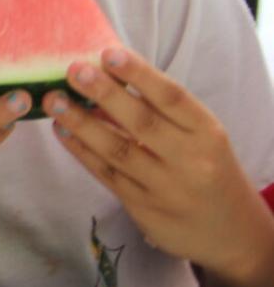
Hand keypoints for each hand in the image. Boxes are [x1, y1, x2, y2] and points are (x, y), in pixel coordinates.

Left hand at [46, 48, 273, 281]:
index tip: (109, 53)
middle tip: (72, 71)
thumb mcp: (199, 136)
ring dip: (81, 124)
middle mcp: (189, 160)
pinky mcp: (144, 208)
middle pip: (142, 123)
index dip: (140, 74)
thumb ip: (161, 111)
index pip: (173, 98)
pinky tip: (62, 131)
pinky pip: (107, 175)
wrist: (231, 232)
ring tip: (53, 101)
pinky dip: (82, 152)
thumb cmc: (206, 167)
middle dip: (104, 94)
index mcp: (206, 133)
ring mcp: (165, 187)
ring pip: (118, 151)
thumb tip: (107, 74)